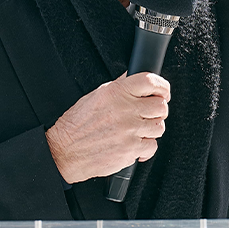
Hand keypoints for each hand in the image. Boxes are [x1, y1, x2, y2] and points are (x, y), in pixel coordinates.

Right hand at [45, 72, 169, 183]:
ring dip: (151, 129)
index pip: (151, 82)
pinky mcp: (131, 149)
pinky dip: (146, 147)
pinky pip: (152, 146)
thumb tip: (134, 76)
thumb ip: (119, 86)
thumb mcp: (96, 95)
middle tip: (149, 114)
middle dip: (158, 110)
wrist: (65, 151)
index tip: (163, 92)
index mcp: (117, 92)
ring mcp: (130, 130)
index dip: (162, 87)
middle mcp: (125, 110)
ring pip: (159, 126)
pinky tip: (134, 144)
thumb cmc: (77, 124)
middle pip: (160, 106)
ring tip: (137, 130)